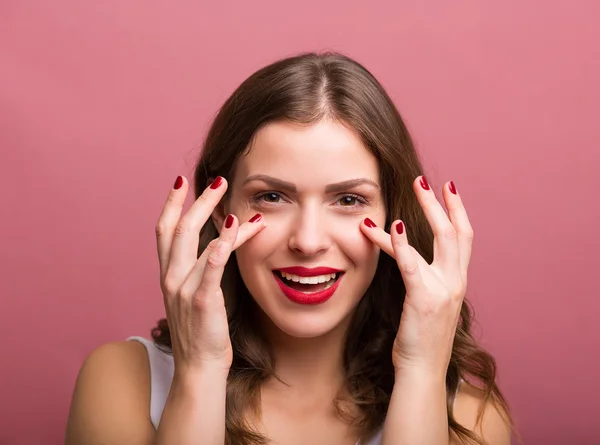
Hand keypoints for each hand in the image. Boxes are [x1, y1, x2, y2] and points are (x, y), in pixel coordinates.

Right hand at [155, 176, 265, 374]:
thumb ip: (197, 271)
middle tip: (219, 180)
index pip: (164, 231)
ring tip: (236, 200)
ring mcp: (184, 289)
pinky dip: (223, 244)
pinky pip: (211, 266)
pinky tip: (235, 227)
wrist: (198, 369)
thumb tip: (214, 246)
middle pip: (179, 228)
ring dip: (218, 216)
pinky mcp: (202, 301)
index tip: (181, 182)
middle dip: (198, 200)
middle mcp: (172, 278)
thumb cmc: (201, 333)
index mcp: (169, 275)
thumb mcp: (193, 296)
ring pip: (197, 242)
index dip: (171, 204)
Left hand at [360, 176, 471, 376]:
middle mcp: (455, 282)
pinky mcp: (423, 300)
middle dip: (441, 203)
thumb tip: (413, 260)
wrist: (422, 371)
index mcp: (456, 281)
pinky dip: (402, 244)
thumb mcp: (429, 303)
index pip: (463, 238)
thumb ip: (427, 280)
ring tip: (413, 187)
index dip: (458, 211)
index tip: (449, 188)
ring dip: (425, 210)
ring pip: (439, 240)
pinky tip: (394, 227)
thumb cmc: (420, 338)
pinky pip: (412, 265)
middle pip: (455, 232)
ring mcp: (442, 290)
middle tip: (426, 180)